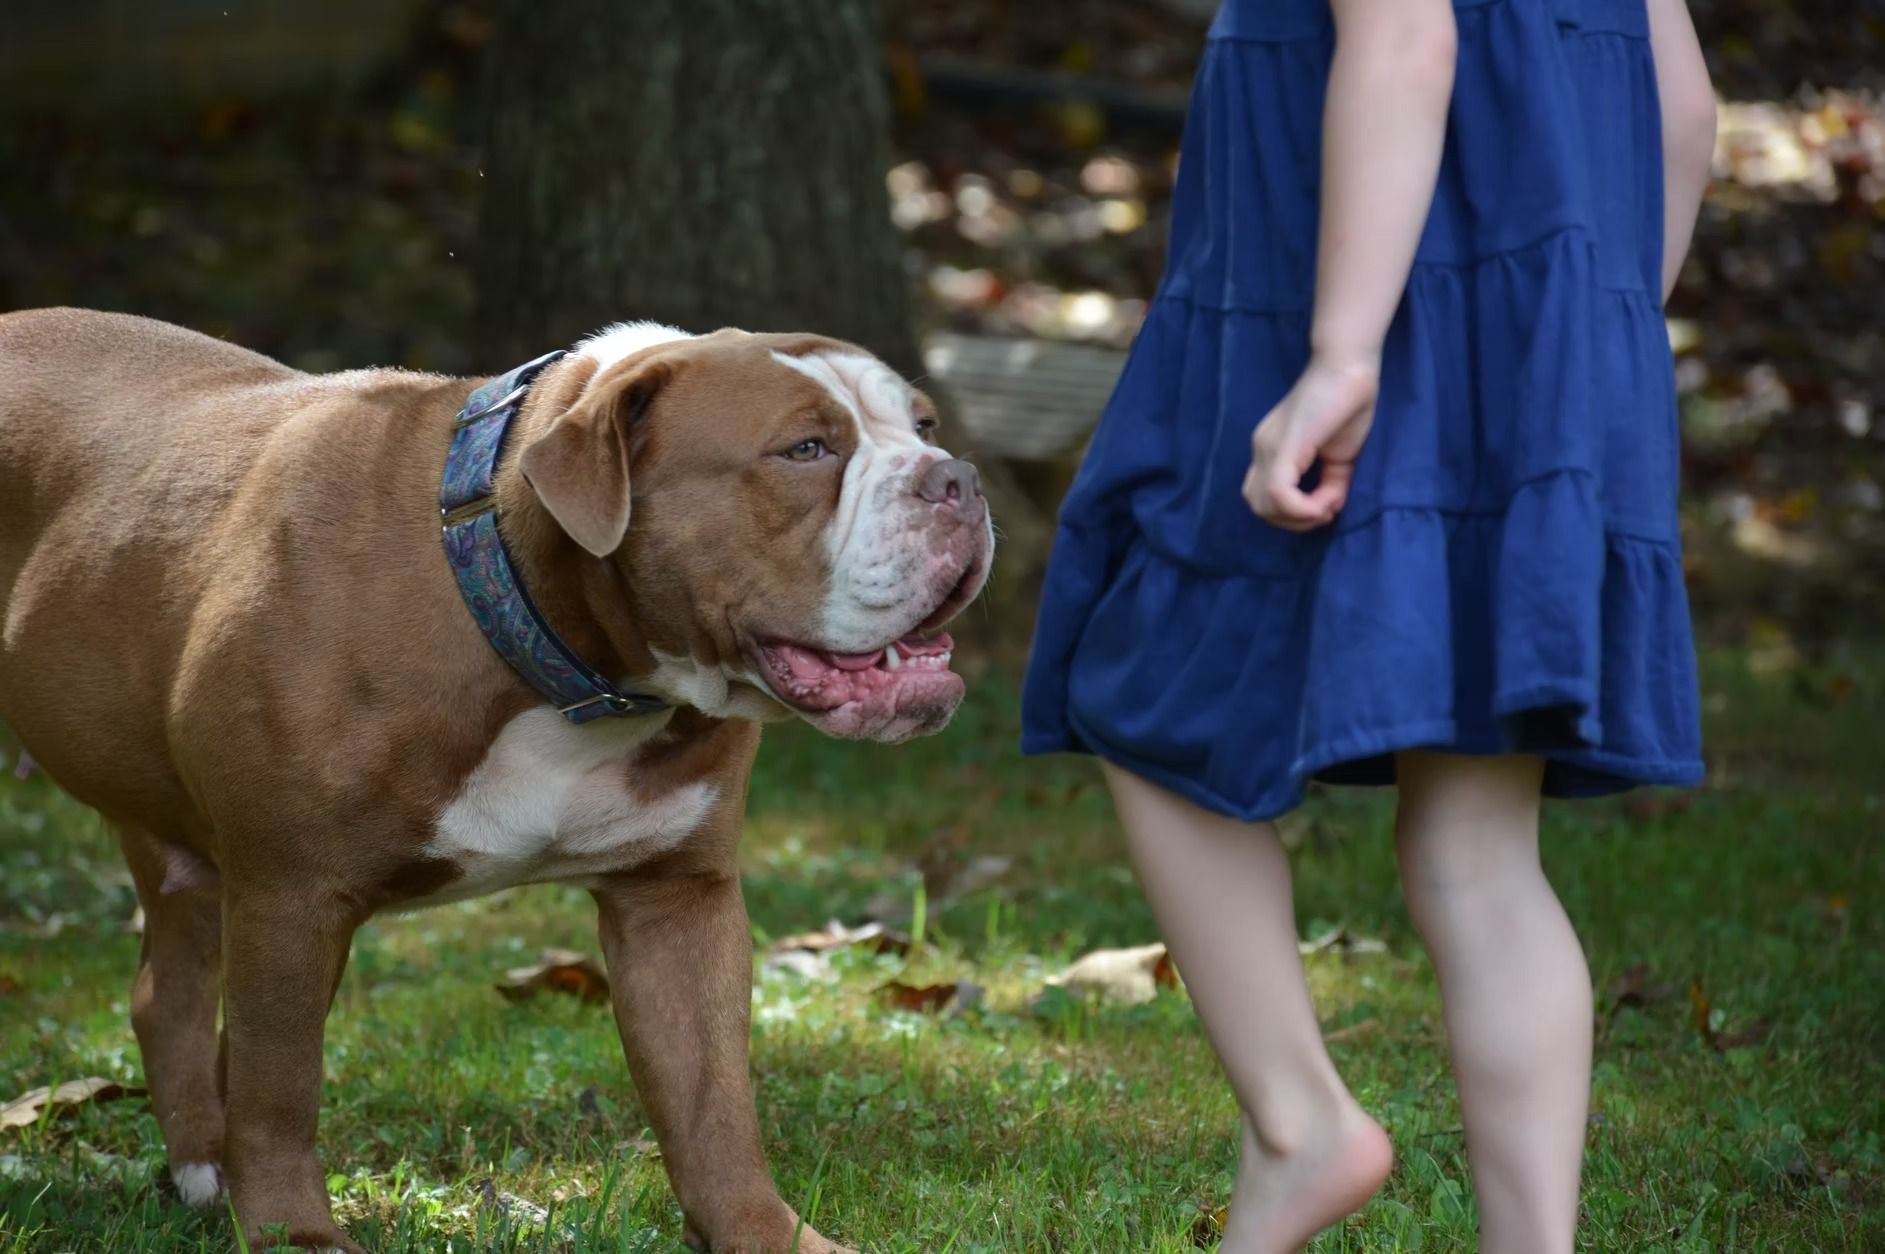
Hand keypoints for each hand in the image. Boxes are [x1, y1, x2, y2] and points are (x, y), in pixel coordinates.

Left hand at [1243, 354, 1379, 529]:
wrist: (1349, 367)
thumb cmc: (1348, 404)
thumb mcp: (1338, 456)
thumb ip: (1330, 485)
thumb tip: (1327, 510)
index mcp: (1272, 450)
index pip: (1262, 497)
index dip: (1292, 514)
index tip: (1326, 506)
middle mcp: (1262, 449)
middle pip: (1258, 506)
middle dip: (1294, 521)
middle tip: (1325, 509)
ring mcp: (1268, 448)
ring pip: (1262, 505)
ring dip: (1299, 517)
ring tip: (1327, 504)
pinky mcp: (1282, 447)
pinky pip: (1278, 495)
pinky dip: (1302, 509)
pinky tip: (1325, 503)